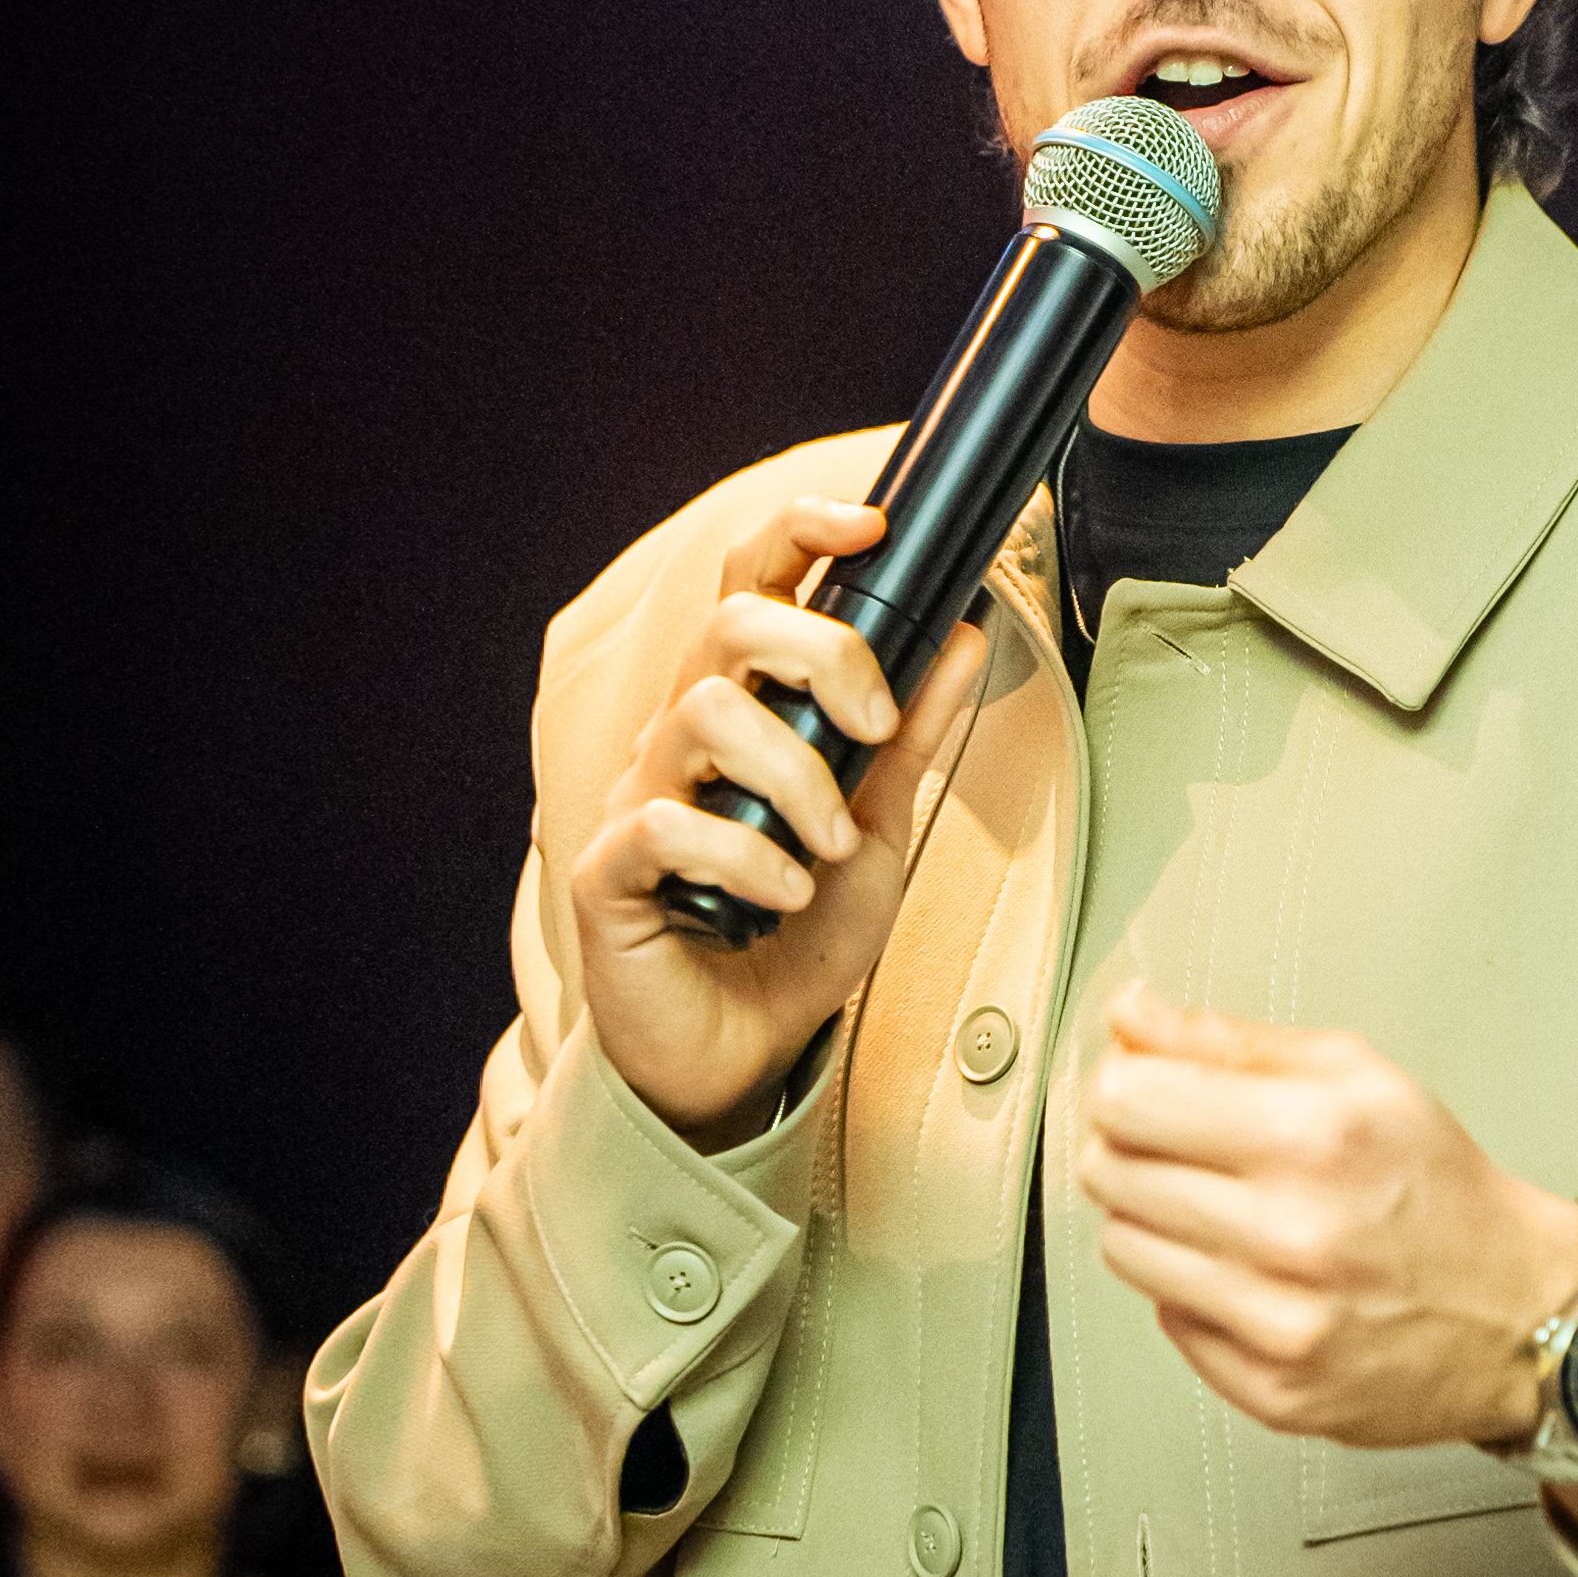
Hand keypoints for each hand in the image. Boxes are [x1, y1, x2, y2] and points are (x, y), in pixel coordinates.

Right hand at [570, 492, 986, 1148]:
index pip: (751, 582)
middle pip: (732, 626)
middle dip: (824, 657)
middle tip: (873, 731)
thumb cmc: (798, 934)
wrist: (742, 1050)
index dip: (799, 531)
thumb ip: (912, 734)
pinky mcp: (612, 872)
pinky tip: (781, 896)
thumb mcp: (881, 827)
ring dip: (796, 779)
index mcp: (745, 709)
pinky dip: (747, 858)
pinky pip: (669, 825)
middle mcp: (682, 735)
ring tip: (829, 848)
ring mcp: (643, 799)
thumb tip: (965, 634)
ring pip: (706, 715)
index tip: (871, 526)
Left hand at [1077, 988, 1577, 1452]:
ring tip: (1229, 1215)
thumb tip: (1129, 1018)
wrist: (1519, 1314)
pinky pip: (1167, 1320)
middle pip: (1112, 1173)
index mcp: (1315, 1136)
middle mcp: (1294, 1233)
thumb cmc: (1441, 1191)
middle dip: (1136, 1149)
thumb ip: (1229, 1043)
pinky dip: (1196, 1291)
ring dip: (1159, 1223)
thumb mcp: (1358, 1077)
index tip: (1146, 1088)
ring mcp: (1279, 1322)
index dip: (1126, 1085)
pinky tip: (1255, 1275)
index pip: (1129, 1100)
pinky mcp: (1271, 1389)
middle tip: (1190, 1151)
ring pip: (1124, 1249)